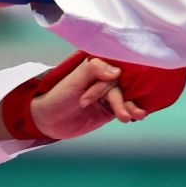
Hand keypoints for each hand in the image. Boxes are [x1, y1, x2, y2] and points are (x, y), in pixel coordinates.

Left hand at [0, 50, 185, 141]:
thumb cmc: (58, 95)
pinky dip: (131, 111)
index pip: (112, 67)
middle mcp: (104, 78)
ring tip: (131, 117)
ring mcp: (108, 94)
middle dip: (120, 99)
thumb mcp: (73, 80)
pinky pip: (124, 107)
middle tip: (119, 113)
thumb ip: (93, 71)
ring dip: (130, 106)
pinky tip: (136, 116)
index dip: (110, 79)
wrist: (49, 120)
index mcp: (96, 66)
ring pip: (125, 96)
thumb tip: (116, 71)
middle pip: (120, 84)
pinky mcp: (109, 109)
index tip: (106, 87)